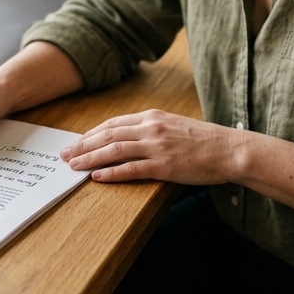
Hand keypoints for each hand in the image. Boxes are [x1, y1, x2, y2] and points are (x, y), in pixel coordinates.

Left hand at [60, 110, 237, 183]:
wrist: (229, 149)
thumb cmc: (203, 140)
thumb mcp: (173, 125)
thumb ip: (151, 129)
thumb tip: (127, 138)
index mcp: (152, 116)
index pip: (112, 123)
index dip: (90, 134)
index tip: (75, 142)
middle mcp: (151, 128)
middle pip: (107, 135)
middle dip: (82, 145)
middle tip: (64, 155)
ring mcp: (157, 146)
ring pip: (114, 150)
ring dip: (90, 158)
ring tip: (73, 166)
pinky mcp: (164, 166)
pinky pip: (131, 169)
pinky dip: (111, 173)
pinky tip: (97, 177)